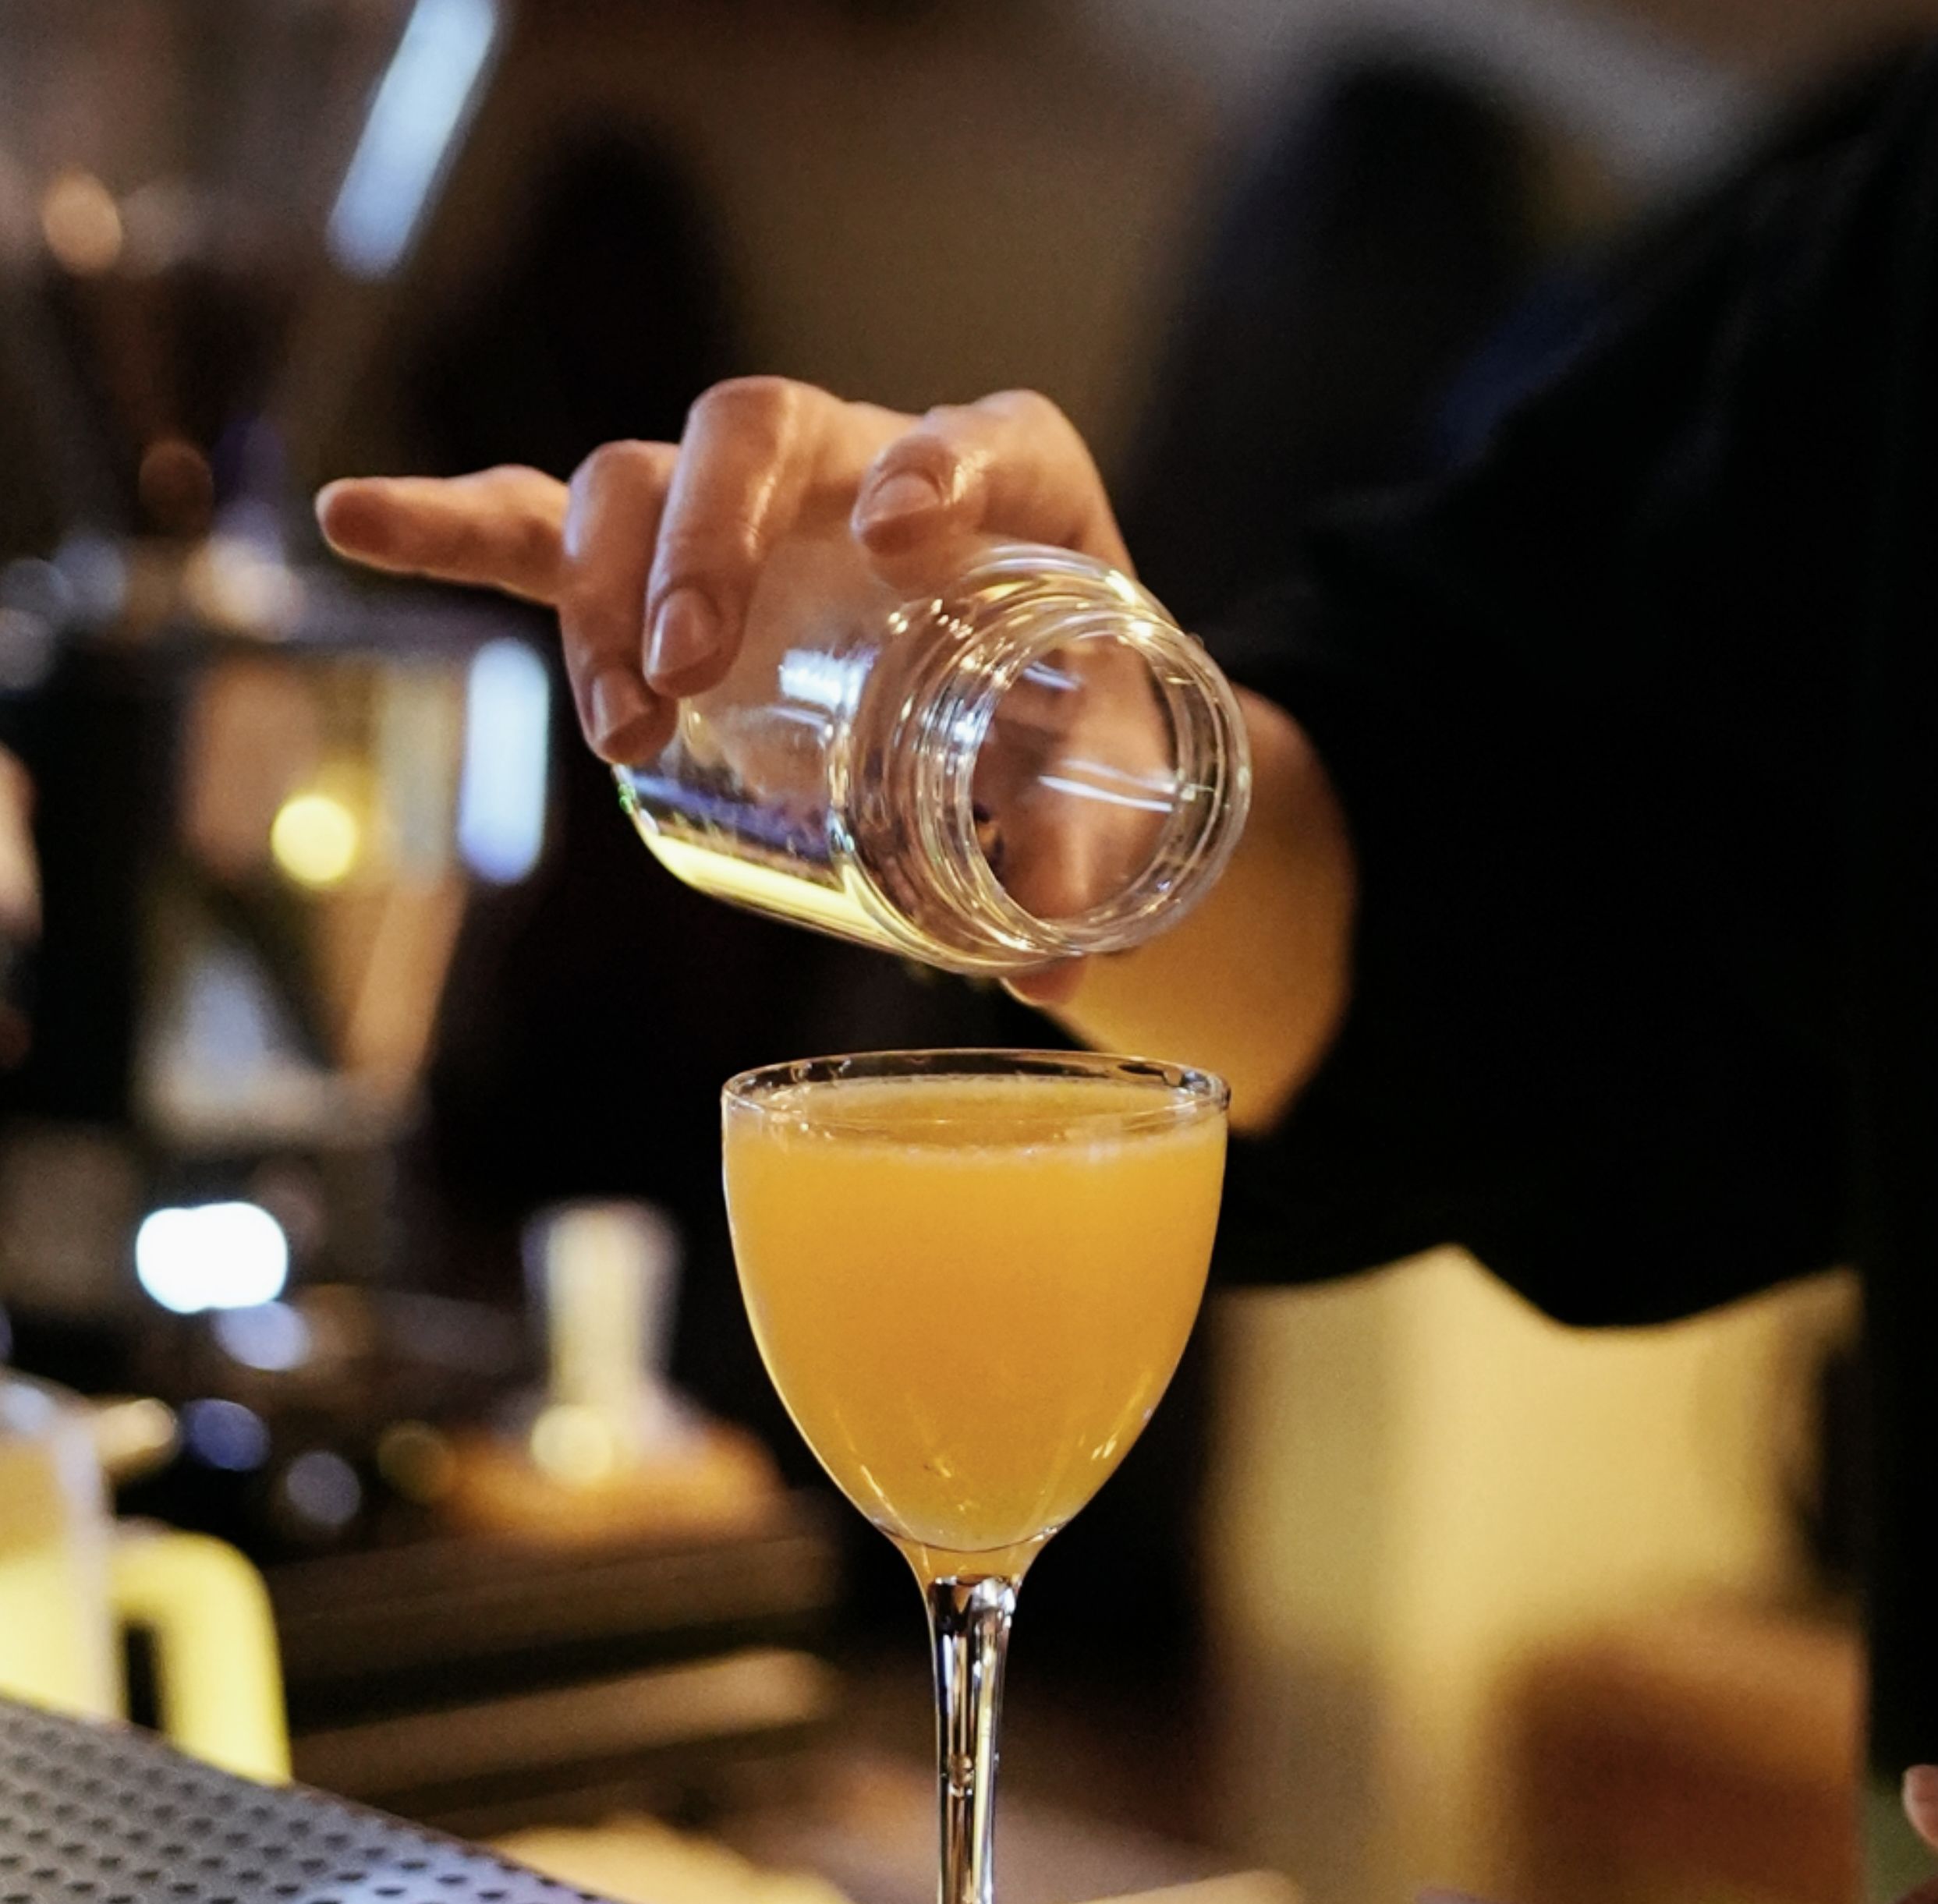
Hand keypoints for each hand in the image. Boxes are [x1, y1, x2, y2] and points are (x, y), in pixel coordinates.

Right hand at [319, 374, 1354, 1119]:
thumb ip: (1085, 861)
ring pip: (635, 480)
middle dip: (705, 541)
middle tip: (694, 665)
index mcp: (1008, 488)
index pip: (978, 440)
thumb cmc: (1072, 729)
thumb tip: (1049, 962)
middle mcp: (862, 463)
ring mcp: (749, 512)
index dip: (937, 468)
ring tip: (625, 725)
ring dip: (609, 594)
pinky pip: (535, 528)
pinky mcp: (661, 569)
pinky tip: (355, 518)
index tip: (904, 536)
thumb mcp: (1106, 792)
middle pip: (758, 432)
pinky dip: (445, 529)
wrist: (1038, 720)